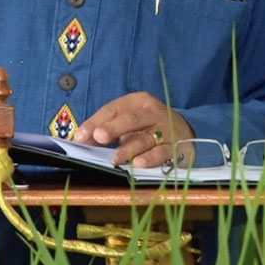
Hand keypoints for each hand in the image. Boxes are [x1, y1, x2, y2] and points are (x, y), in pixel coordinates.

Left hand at [72, 92, 193, 168]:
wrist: (185, 132)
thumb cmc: (149, 126)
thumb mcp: (129, 121)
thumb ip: (106, 128)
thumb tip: (81, 139)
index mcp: (138, 101)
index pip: (114, 108)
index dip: (95, 121)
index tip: (80, 136)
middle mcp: (153, 112)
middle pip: (131, 119)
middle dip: (113, 128)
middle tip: (98, 137)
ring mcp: (166, 129)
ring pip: (145, 138)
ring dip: (129, 148)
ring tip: (115, 158)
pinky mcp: (176, 146)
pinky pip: (162, 152)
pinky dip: (150, 158)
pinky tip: (139, 164)